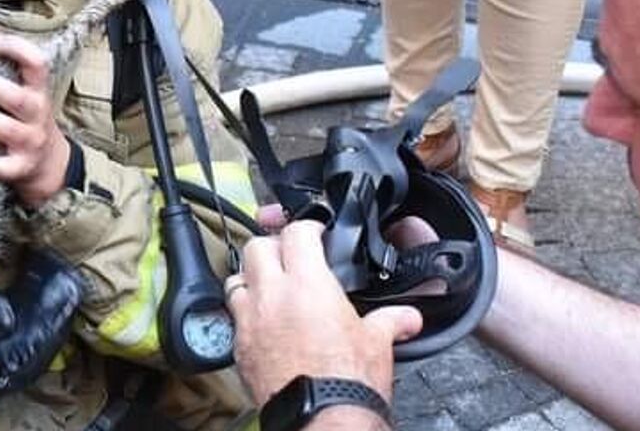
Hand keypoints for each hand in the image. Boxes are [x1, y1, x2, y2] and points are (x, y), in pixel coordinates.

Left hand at [0, 35, 71, 206]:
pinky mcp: (20, 168)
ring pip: (6, 129)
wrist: (49, 164)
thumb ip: (9, 79)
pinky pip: (2, 166)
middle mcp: (38, 117)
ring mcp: (31, 144)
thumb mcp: (29, 97)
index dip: (18, 50)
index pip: (38, 65)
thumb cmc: (28, 122)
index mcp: (40, 94)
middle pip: (16, 98)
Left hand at [228, 220, 421, 402]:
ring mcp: (250, 322)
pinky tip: (260, 322)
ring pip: (236, 280)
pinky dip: (244, 314)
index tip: (313, 233)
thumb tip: (406, 318)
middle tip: (287, 255)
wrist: (322, 419)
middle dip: (272, 246)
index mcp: (308, 284)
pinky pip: (232, 318)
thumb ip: (390, 321)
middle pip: (256, 248)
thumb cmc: (347, 381)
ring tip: (268, 286)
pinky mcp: (239, 348)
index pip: (296, 234)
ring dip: (251, 278)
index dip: (306, 227)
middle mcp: (272, 297)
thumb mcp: (377, 343)